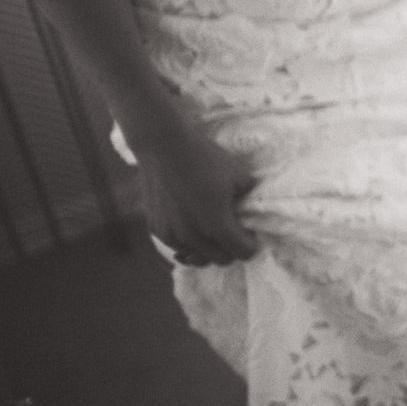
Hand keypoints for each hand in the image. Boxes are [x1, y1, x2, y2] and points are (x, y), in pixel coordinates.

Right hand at [125, 124, 259, 265]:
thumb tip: (250, 210)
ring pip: (197, 257)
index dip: (251, 244)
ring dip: (209, 248)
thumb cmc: (205, 158)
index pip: (243, 253)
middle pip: (221, 259)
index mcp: (217, 226)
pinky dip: (188, 242)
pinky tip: (192, 225)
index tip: (250, 231)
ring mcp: (171, 236)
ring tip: (212, 228)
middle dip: (231, 248)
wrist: (163, 146)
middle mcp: (193, 238)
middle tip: (233, 230)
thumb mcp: (239, 175)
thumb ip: (248, 198)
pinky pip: (178, 246)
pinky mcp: (155, 229)